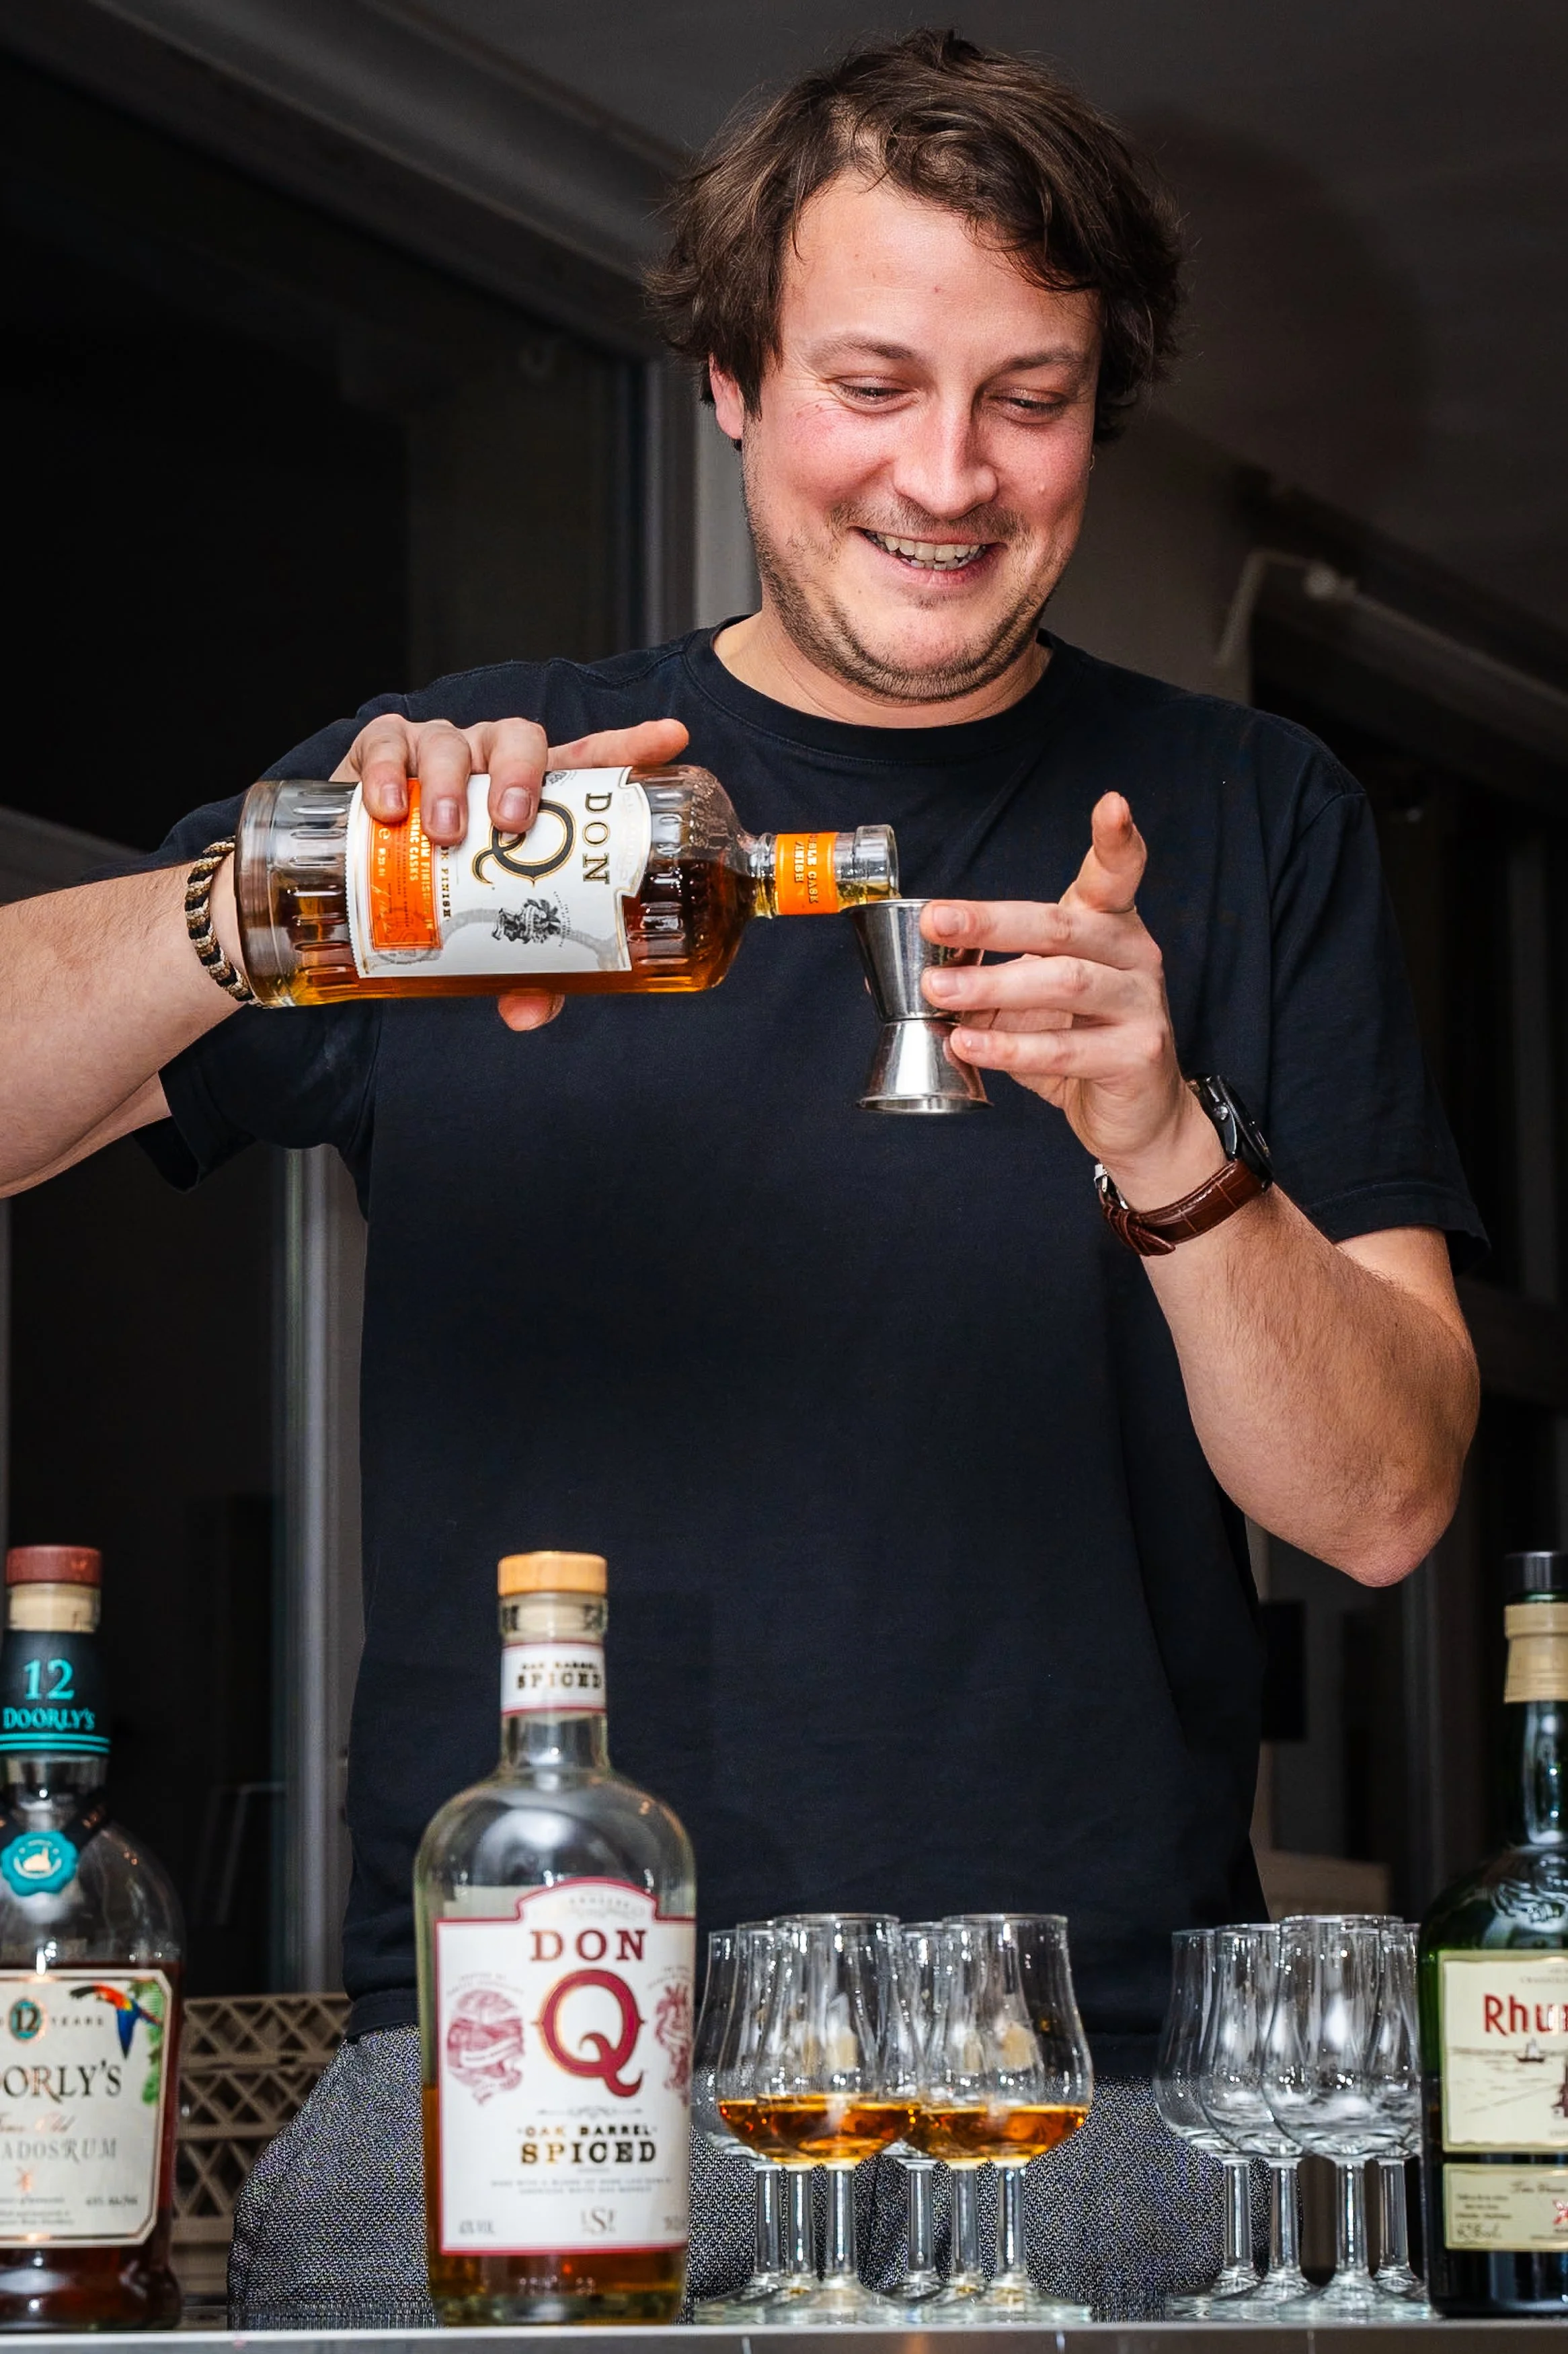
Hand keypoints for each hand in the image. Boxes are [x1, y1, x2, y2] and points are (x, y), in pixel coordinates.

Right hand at [331, 712, 688, 1032]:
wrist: (356, 877)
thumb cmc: (442, 890)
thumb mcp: (484, 928)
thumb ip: (517, 968)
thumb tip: (527, 1015)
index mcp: (533, 796)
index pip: (587, 763)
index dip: (628, 748)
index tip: (671, 740)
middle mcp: (492, 763)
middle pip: (520, 741)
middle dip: (521, 776)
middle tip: (514, 824)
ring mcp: (439, 751)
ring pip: (454, 743)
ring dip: (452, 785)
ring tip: (446, 833)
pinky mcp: (382, 750)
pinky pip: (388, 745)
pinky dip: (387, 773)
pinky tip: (389, 808)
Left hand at [919, 792, 1222, 1204]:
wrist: (1135, 1116)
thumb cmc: (1080, 1043)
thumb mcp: (1031, 1001)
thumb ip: (991, 975)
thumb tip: (920, 966)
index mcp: (1109, 927)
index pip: (1118, 873)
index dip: (1115, 839)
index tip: (1111, 804)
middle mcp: (1134, 955)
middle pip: (1062, 927)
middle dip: (992, 922)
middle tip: (936, 921)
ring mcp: (1141, 1004)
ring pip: (1063, 984)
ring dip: (992, 986)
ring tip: (939, 990)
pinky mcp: (1137, 1054)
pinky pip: (1065, 1048)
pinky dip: (1009, 1048)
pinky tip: (968, 1045)